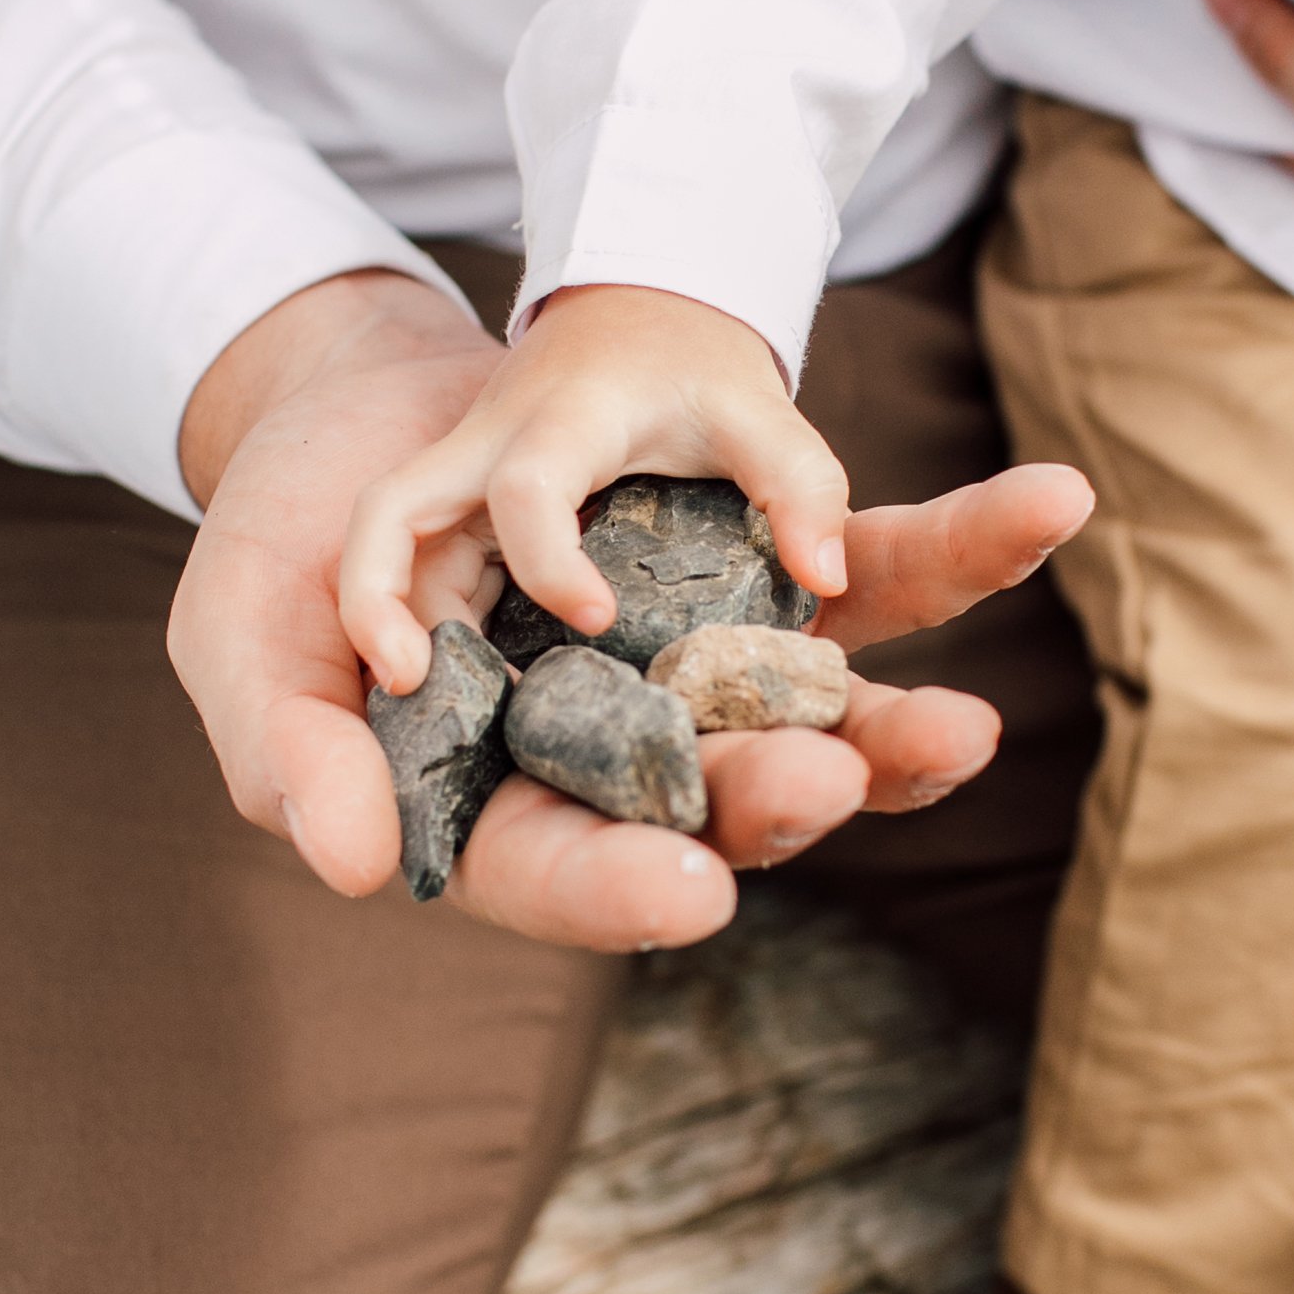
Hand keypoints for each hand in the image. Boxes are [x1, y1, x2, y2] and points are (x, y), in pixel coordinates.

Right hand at [168, 269, 1090, 951]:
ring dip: (900, 725)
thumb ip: (295, 760)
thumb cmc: (280, 550)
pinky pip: (868, 568)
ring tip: (970, 727)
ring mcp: (696, 666)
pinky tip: (1045, 512)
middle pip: (715, 807)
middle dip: (781, 801)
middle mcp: (618, 758)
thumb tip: (353, 867)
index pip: (562, 872)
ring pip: (817, 711)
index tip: (691, 889)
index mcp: (493, 811)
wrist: (353, 404)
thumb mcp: (248, 649)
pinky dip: (954, 547)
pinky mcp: (755, 570)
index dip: (624, 888)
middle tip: (837, 777)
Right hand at [337, 282, 850, 693]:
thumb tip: (826, 579)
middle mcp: (487, 448)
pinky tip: (443, 691)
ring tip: (413, 708)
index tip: (595, 619)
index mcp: (564, 421)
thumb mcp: (761, 411)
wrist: (638, 304)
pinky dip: (409, 618)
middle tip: (404, 683)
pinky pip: (411, 562)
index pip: (528, 488)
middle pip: (391, 512)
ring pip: (384, 543)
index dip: (549, 558)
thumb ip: (799, 486)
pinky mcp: (459, 505)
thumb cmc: (694, 364)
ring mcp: (462, 476)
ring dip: (383, 621)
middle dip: (375, 597)